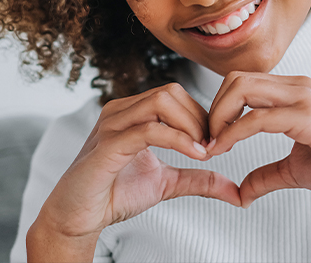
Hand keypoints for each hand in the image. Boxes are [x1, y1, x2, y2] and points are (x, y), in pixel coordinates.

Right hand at [35, 83, 240, 239]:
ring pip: (161, 101)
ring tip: (204, 150)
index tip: (216, 141)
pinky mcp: (107, 145)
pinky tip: (194, 153)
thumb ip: (197, 179)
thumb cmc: (114, 194)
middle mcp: (121, 111)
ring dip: (190, 125)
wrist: (77, 218)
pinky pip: (149, 129)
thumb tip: (233, 188)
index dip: (201, 114)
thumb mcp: (166, 183)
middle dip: (199, 117)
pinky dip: (178, 139)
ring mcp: (112, 124)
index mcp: (132, 112)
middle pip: (171, 92)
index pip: (175, 94)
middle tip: (213, 145)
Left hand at [206, 72, 310, 207]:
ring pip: (242, 88)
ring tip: (212, 144)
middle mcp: (297, 86)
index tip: (211, 136)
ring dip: (219, 116)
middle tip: (207, 138)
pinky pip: (258, 117)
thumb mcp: (296, 169)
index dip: (220, 106)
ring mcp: (304, 97)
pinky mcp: (308, 117)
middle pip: (236, 79)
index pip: (243, 82)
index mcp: (294, 91)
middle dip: (214, 108)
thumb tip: (241, 192)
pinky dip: (234, 132)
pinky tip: (225, 148)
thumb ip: (266, 174)